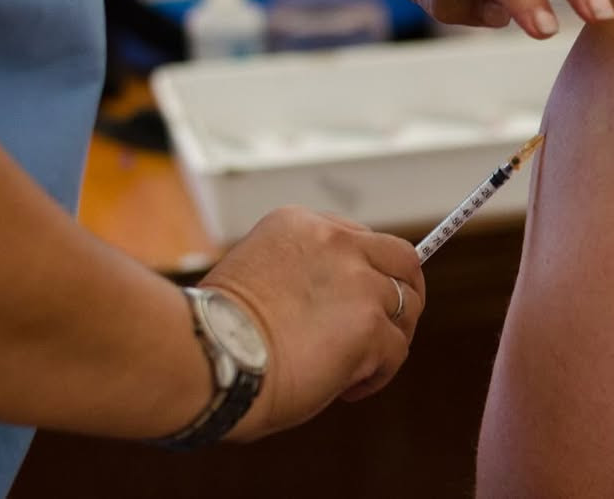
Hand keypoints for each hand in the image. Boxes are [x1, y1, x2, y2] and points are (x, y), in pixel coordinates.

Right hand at [199, 206, 423, 439]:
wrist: (207, 357)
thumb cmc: (216, 332)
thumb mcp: (257, 276)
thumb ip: (300, 277)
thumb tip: (332, 309)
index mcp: (301, 224)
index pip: (360, 239)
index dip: (367, 272)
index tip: (361, 299)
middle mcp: (336, 243)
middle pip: (401, 259)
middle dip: (405, 291)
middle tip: (391, 326)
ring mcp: (358, 282)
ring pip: (406, 306)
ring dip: (391, 338)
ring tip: (360, 368)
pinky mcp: (370, 325)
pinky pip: (397, 351)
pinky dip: (379, 375)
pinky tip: (349, 390)